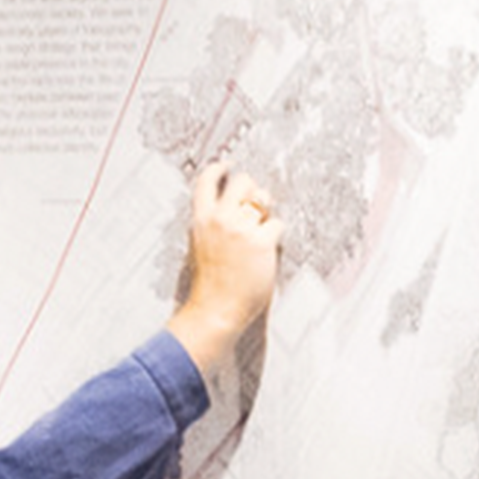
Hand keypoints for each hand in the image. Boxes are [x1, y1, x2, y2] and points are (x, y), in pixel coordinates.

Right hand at [166, 160, 282, 376]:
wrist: (214, 311)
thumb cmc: (209, 285)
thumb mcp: (201, 246)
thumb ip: (213, 224)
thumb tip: (235, 208)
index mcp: (201, 219)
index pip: (207, 180)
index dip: (220, 169)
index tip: (227, 167)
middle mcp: (220, 218)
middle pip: (243, 181)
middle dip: (252, 189)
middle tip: (255, 204)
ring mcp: (241, 228)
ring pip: (263, 197)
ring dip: (266, 210)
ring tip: (261, 230)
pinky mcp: (261, 242)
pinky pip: (277, 224)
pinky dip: (275, 235)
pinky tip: (267, 249)